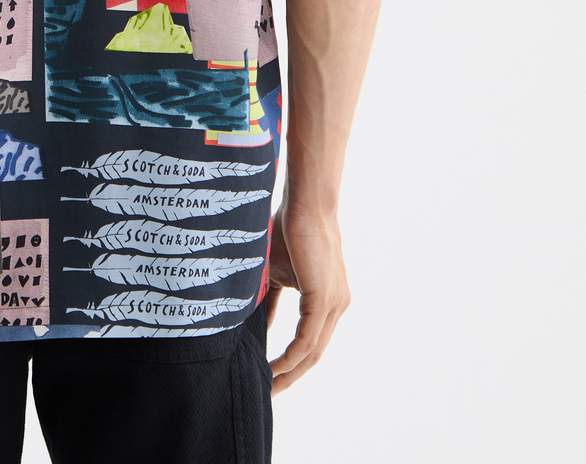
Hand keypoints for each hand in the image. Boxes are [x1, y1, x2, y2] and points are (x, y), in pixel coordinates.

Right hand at [265, 201, 350, 394]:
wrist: (304, 204)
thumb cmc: (288, 229)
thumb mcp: (275, 273)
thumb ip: (269, 301)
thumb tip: (258, 325)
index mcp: (328, 300)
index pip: (311, 341)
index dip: (291, 362)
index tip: (270, 374)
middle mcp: (337, 306)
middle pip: (314, 354)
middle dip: (291, 375)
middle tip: (269, 391)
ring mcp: (335, 304)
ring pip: (312, 351)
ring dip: (290, 371)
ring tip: (269, 385)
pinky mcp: (325, 299)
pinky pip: (308, 339)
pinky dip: (290, 355)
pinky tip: (274, 366)